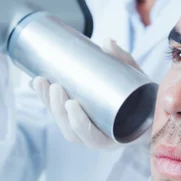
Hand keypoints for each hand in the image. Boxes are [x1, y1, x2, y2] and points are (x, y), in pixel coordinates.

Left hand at [30, 39, 145, 149]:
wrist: (145, 102)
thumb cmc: (145, 95)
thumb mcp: (139, 79)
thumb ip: (125, 62)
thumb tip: (108, 42)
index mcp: (115, 136)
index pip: (92, 138)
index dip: (79, 124)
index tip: (72, 104)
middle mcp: (97, 137)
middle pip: (70, 131)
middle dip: (57, 109)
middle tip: (55, 86)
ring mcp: (84, 129)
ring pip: (61, 122)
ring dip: (48, 104)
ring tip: (41, 81)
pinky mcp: (75, 118)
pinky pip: (57, 113)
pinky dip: (45, 99)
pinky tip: (35, 84)